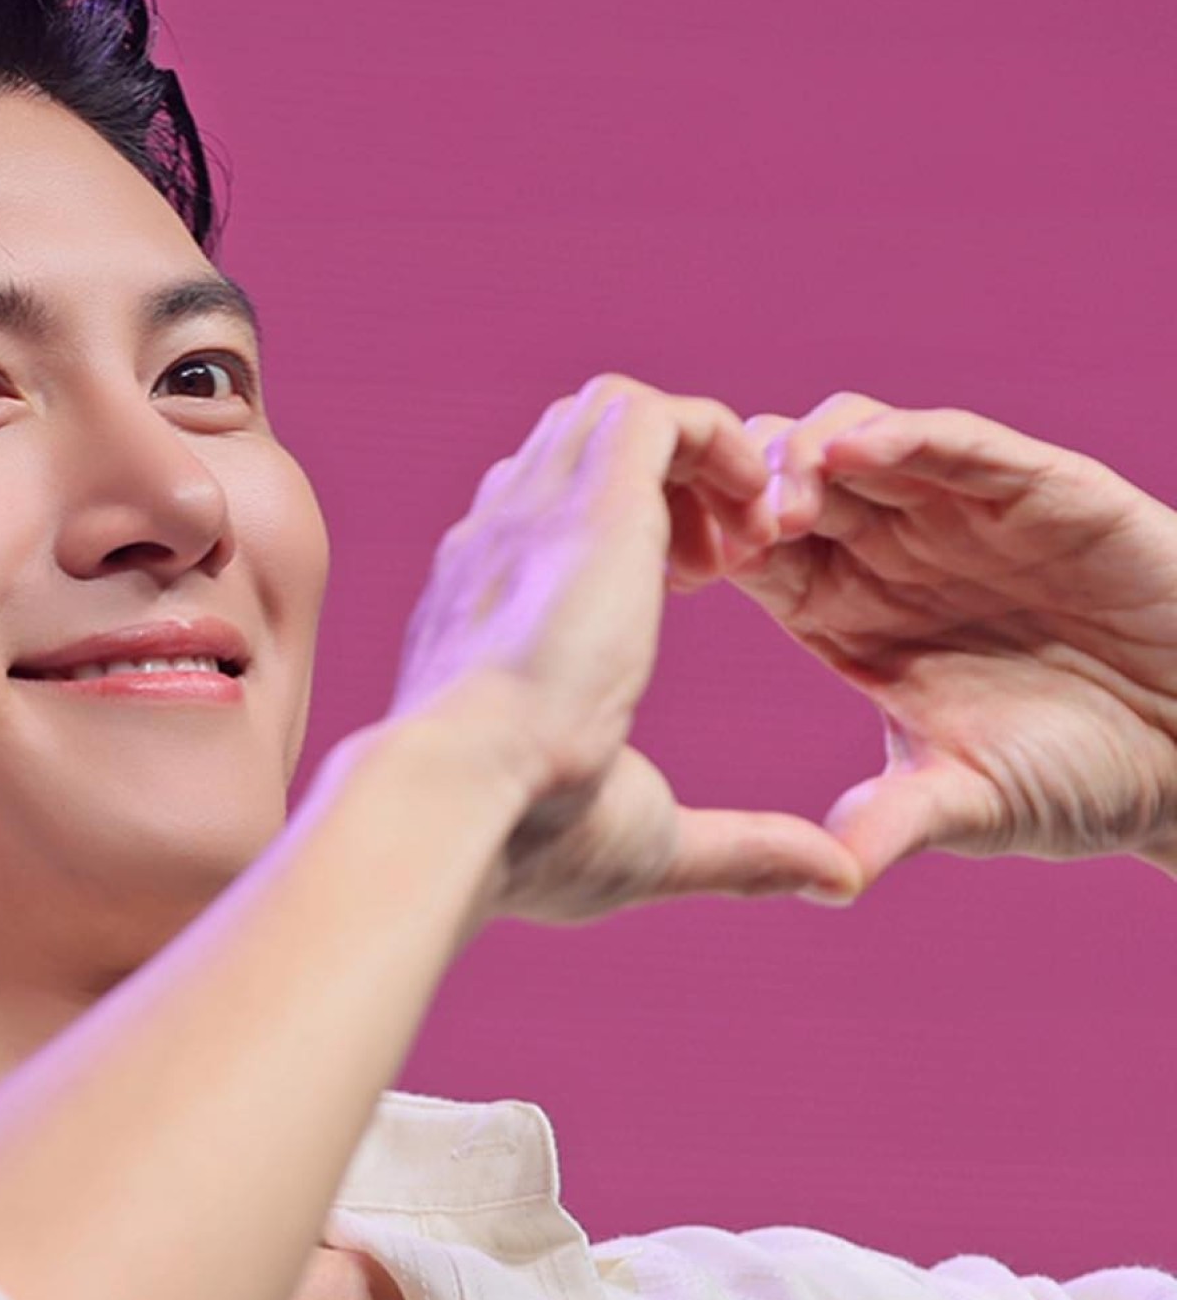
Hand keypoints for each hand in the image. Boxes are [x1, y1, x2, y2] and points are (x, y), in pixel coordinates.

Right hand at [387, 374, 865, 924]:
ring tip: (744, 540)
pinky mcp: (591, 496)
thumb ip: (742, 847)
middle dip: (665, 483)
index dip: (628, 536)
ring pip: (621, 416)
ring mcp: (535, 510)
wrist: (459, 799)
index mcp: (479, 610)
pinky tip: (753, 520)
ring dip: (698, 460)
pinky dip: (721, 445)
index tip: (688, 595)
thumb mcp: (648, 837)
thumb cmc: (524, 841)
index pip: (542, 518)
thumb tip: (839, 883)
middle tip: (724, 564)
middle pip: (578, 447)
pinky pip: (662, 416)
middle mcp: (497, 543)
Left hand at [724, 394, 1176, 887]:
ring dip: (807, 454)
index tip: (678, 572)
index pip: (759, 557)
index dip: (714, 549)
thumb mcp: (972, 804)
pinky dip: (905, 434)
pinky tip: (856, 448)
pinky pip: (959, 443)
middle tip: (716, 528)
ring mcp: (964, 513)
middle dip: (742, 489)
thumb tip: (822, 879)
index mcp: (852, 617)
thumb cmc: (1087, 776)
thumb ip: (894, 825)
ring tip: (780, 498)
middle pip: (789, 482)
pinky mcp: (1040, 490)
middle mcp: (897, 553)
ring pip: (860, 441)